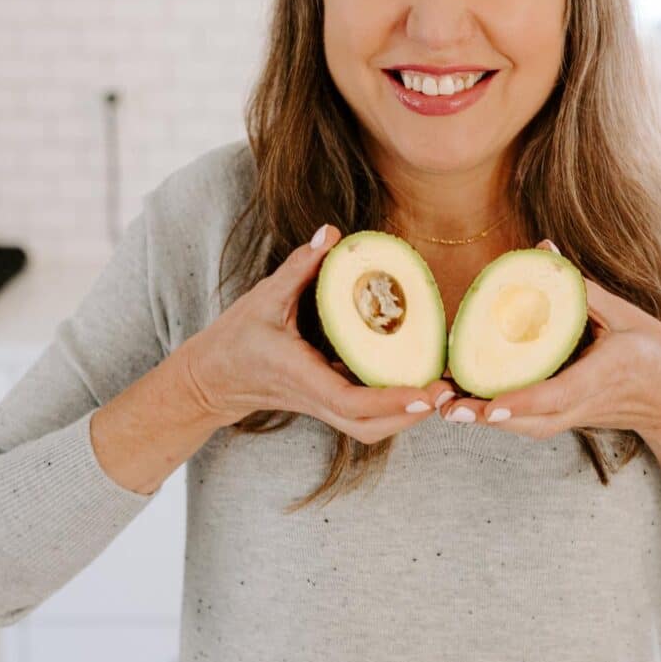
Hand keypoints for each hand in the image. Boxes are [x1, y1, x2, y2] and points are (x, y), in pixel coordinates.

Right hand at [179, 224, 452, 443]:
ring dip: (407, 416)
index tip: (426, 392)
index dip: (391, 400)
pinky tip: (418, 382)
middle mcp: (316, 398)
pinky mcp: (327, 403)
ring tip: (442, 391)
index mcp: (302, 376)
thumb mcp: (264, 297)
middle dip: (411, 415)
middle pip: (370, 427)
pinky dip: (394, 407)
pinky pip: (365, 417)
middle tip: (448, 392)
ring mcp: (322, 406)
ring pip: (370, 428)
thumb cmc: (236, 337)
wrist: (212, 378)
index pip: (352, 403)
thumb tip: (332, 232)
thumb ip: (300, 265)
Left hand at [439, 239, 660, 441]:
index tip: (490, 405)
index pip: (559, 393)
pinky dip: (497, 416)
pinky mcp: (567, 419)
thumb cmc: (655, 352)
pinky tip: (465, 402)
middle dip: (487, 416)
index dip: (523, 400)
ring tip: (444, 405)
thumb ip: (580, 287)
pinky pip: (528, 423)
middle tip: (446, 406)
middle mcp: (585, 403)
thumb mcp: (627, 314)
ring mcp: (575, 417)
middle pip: (531, 420)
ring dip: (484, 420)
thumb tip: (542, 247)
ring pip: (526, 427)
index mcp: (605, 375)